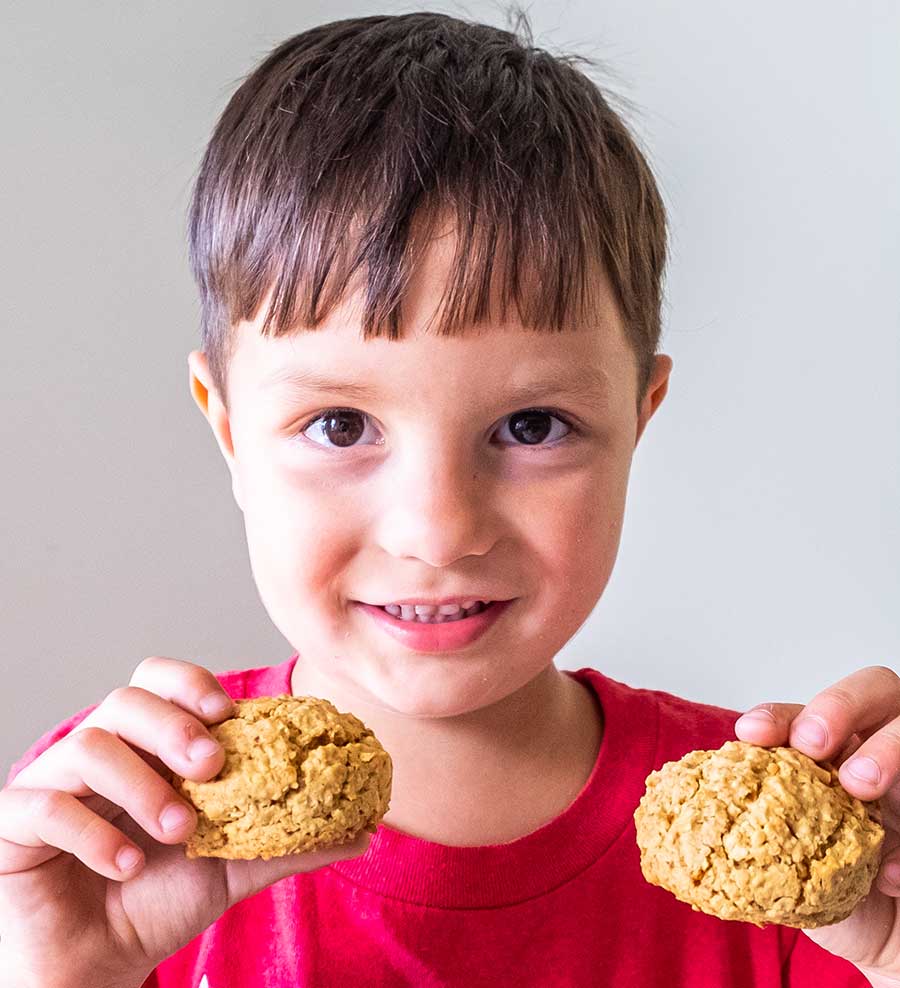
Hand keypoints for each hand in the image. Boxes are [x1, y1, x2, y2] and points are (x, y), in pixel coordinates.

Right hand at [0, 657, 370, 987]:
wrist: (100, 965)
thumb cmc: (160, 898)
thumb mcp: (235, 866)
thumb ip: (293, 842)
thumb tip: (366, 827)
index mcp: (148, 746)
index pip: (160, 681)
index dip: (191, 684)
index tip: (229, 713)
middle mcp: (100, 752)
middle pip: (125, 699)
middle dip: (173, 723)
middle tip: (211, 765)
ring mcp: (53, 784)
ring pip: (88, 743)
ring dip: (140, 783)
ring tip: (176, 829)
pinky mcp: (15, 825)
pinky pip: (41, 805)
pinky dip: (89, 831)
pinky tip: (122, 866)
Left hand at [735, 664, 899, 982]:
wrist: (893, 942)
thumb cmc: (832, 891)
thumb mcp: (780, 864)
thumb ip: (744, 834)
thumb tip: (670, 831)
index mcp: (829, 753)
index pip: (802, 715)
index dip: (776, 716)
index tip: (749, 736)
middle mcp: (876, 750)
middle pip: (873, 689)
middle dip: (837, 707)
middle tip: (814, 746)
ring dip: (886, 750)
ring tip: (861, 788)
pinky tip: (892, 878)